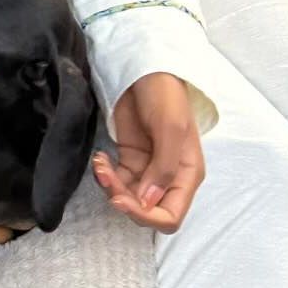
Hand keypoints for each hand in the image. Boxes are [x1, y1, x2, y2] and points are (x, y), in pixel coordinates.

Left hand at [92, 72, 204, 233]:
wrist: (145, 70)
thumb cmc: (165, 95)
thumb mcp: (170, 128)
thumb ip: (163, 167)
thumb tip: (149, 202)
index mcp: (187, 174)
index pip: (171, 216)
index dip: (147, 216)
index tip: (122, 199)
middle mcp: (169, 177)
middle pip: (147, 210)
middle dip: (124, 199)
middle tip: (107, 177)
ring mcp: (148, 169)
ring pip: (129, 197)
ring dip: (110, 187)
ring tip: (100, 163)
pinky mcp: (130, 159)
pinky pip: (117, 181)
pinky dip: (105, 176)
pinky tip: (100, 159)